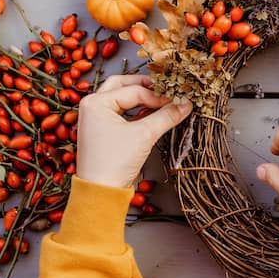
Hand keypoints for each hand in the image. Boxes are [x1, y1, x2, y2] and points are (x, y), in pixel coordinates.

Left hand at [76, 75, 192, 188]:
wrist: (100, 192)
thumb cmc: (115, 161)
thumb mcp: (144, 135)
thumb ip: (166, 116)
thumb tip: (186, 104)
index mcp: (96, 102)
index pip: (134, 91)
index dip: (157, 96)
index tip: (177, 101)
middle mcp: (92, 106)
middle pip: (122, 85)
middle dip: (144, 86)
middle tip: (165, 89)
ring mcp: (95, 118)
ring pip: (121, 98)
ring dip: (140, 97)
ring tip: (160, 101)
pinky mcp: (101, 130)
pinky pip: (120, 112)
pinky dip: (135, 111)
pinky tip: (150, 114)